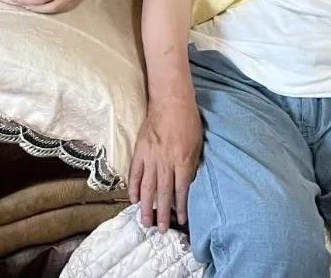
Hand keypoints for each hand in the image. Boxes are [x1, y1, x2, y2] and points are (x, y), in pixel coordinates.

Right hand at [129, 95, 201, 231]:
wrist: (171, 101)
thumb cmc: (188, 121)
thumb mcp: (197, 145)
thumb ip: (191, 165)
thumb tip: (186, 184)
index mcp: (182, 161)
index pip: (181, 190)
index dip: (180, 207)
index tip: (181, 220)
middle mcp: (165, 162)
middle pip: (162, 193)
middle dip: (162, 214)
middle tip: (160, 230)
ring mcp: (150, 157)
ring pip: (147, 187)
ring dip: (146, 206)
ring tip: (144, 222)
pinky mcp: (140, 151)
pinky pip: (135, 173)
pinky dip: (133, 188)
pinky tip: (133, 200)